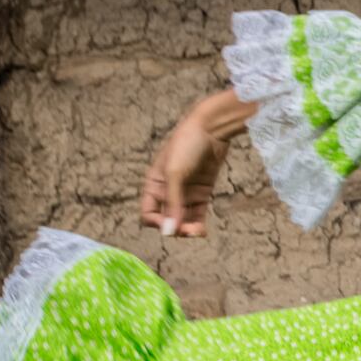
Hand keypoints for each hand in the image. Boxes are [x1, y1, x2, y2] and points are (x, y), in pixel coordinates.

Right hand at [139, 111, 228, 236]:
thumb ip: (173, 202)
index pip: (149, 214)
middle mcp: (168, 191)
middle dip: (175, 228)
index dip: (157, 223)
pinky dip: (198, 223)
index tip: (170, 225)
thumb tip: (169, 232)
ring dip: (188, 229)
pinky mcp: (202, 192)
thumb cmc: (186, 145)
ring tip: (197, 232)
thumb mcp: (175, 173)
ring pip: (183, 219)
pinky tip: (202, 231)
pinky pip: (197, 214)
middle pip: (167, 219)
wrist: (211, 128)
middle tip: (188, 231)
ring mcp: (186, 192)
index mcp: (153, 185)